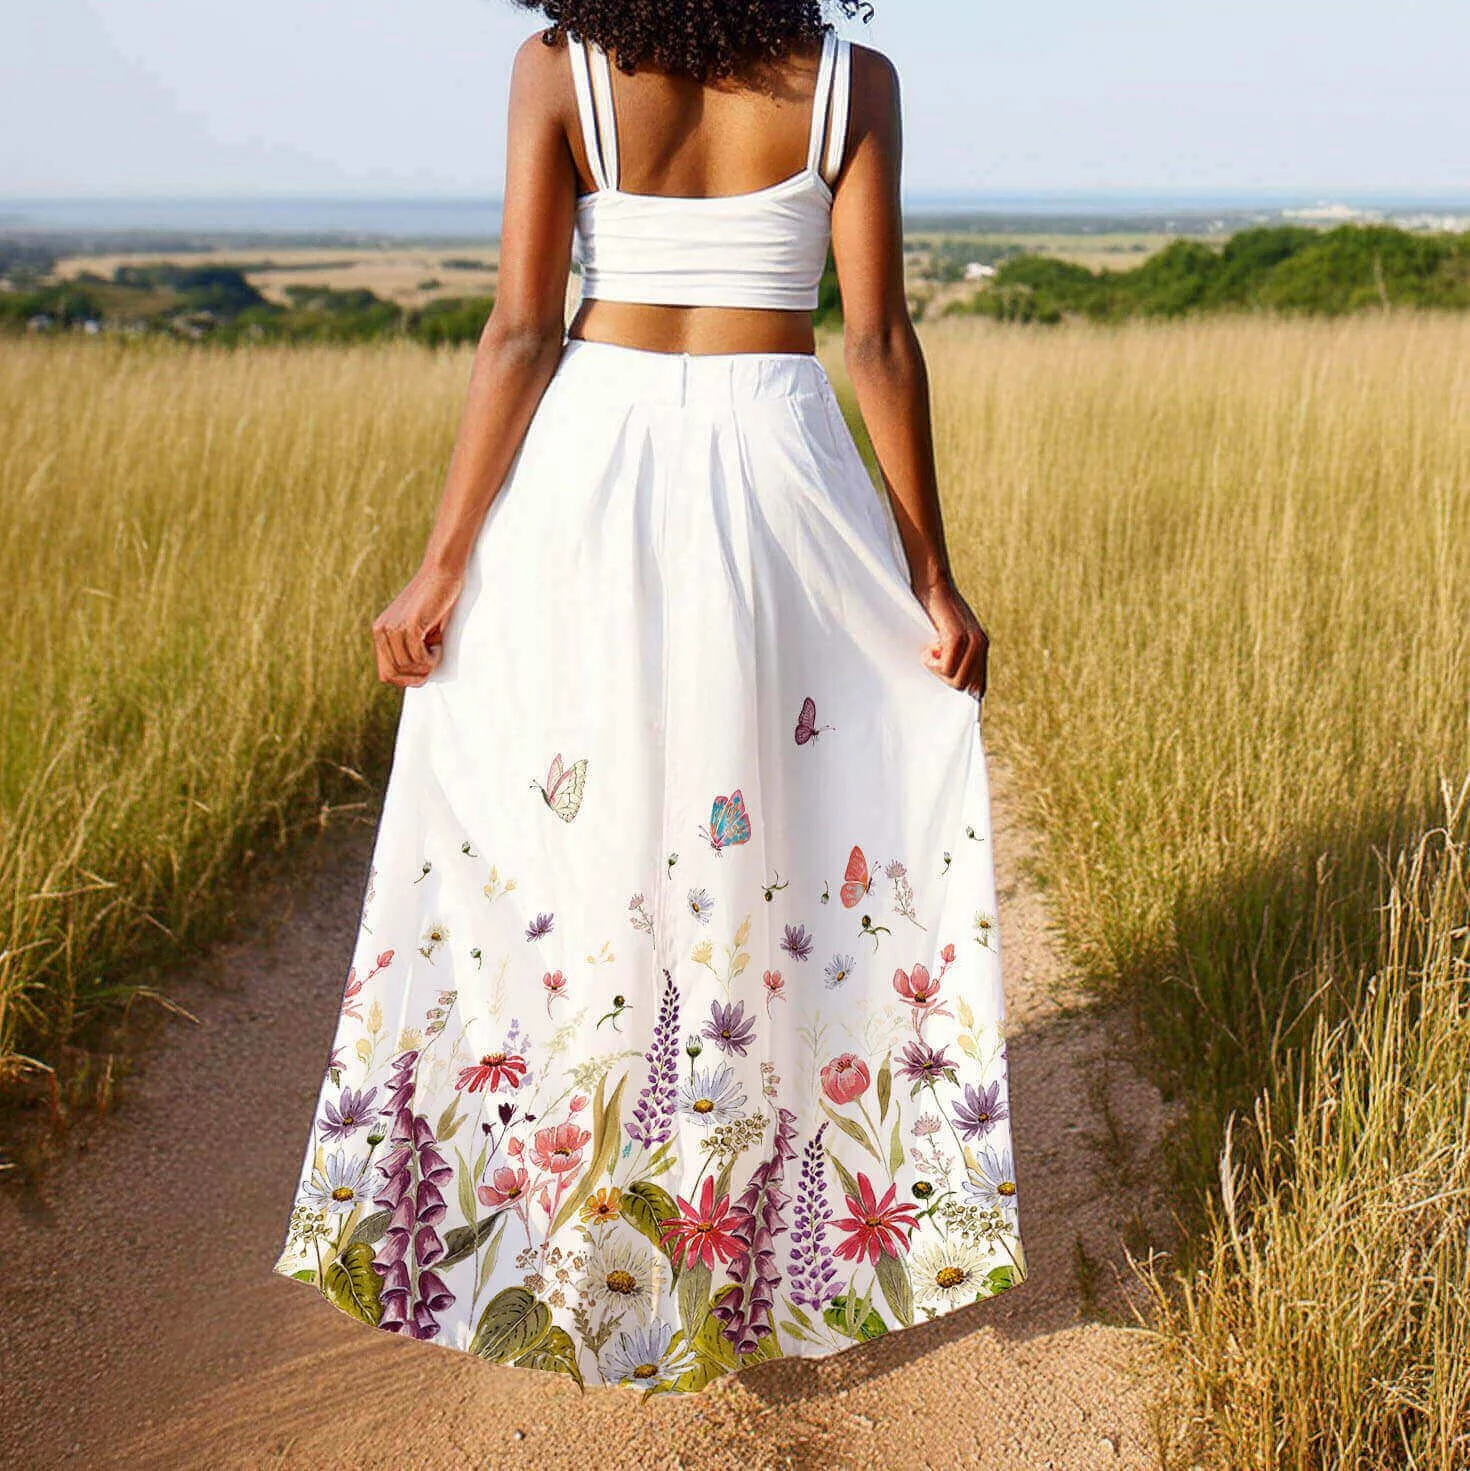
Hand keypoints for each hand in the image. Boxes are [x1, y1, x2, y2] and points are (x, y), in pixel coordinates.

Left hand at [371, 563, 463, 687]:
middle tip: (432, 663)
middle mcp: (382, 630)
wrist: (442, 573)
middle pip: (394, 674)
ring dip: (427, 665)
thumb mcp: (419, 631)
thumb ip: (410, 650)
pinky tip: (438, 644)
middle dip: (417, 676)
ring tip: (436, 647)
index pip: (386, 673)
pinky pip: (418, 657)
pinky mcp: (409, 625)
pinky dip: (432, 658)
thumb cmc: (435, 601)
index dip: (406, 680)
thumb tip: (414, 679)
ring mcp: (394, 628)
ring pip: (407, 667)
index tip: (424, 673)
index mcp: (381, 632)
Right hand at [916, 575, 988, 698]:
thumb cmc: (934, 610)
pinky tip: (928, 645)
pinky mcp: (958, 637)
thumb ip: (959, 656)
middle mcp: (981, 645)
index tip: (941, 669)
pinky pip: (946, 668)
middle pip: (965, 687)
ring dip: (937, 670)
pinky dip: (931, 662)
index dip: (958, 685)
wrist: (931, 583)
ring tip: (931, 649)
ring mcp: (972, 641)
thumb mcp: (950, 635)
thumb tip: (961, 685)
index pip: (979, 687)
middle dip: (944, 678)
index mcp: (981, 646)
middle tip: (934, 655)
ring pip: (957, 680)